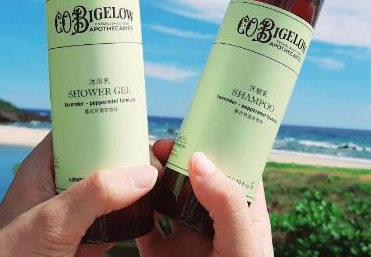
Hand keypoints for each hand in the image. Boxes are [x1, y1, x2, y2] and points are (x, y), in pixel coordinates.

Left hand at [0, 133, 157, 256]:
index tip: (140, 122)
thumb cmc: (10, 255)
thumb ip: (95, 194)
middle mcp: (61, 185)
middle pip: (103, 160)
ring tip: (166, 182)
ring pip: (113, 192)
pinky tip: (153, 213)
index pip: (80, 130)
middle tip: (162, 157)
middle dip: (130, 159)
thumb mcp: (53, 219)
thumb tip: (144, 174)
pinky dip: (133, 220)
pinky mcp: (84, 239)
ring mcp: (74, 214)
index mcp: (45, 166)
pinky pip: (115, 223)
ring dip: (136, 191)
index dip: (108, 123)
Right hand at [137, 139, 273, 256]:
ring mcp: (184, 239)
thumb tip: (199, 159)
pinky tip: (127, 193)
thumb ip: (226, 202)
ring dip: (151, 178)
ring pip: (165, 199)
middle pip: (194, 179)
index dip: (218, 147)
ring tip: (140, 163)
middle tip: (160, 145)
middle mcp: (212, 224)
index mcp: (242, 216)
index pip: (234, 171)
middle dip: (177, 157)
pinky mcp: (159, 255)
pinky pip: (141, 226)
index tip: (198, 126)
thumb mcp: (243, 241)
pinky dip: (131, 208)